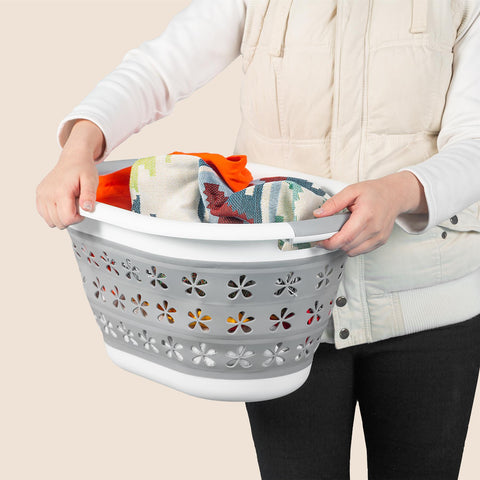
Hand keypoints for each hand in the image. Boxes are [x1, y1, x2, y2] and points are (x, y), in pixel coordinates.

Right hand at [36, 120, 103, 228]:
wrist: (73, 159)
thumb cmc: (82, 168)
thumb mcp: (91, 180)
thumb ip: (89, 195)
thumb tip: (87, 209)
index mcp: (61, 191)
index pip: (67, 218)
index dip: (78, 218)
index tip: (83, 209)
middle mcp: (48, 194)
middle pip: (59, 222)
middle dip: (71, 217)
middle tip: (78, 204)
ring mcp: (42, 195)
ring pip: (50, 221)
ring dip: (62, 216)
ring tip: (70, 203)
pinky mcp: (39, 195)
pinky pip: (44, 214)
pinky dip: (54, 213)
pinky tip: (62, 204)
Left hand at [313, 171, 427, 255]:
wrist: (395, 195)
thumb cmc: (375, 192)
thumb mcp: (351, 191)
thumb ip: (334, 203)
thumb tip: (319, 213)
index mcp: (366, 215)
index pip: (345, 237)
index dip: (330, 242)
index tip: (320, 241)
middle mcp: (374, 228)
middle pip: (348, 246)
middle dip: (334, 243)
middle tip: (327, 235)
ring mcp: (379, 236)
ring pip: (354, 251)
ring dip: (343, 246)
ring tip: (342, 233)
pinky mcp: (381, 241)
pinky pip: (361, 251)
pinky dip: (353, 247)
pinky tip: (352, 236)